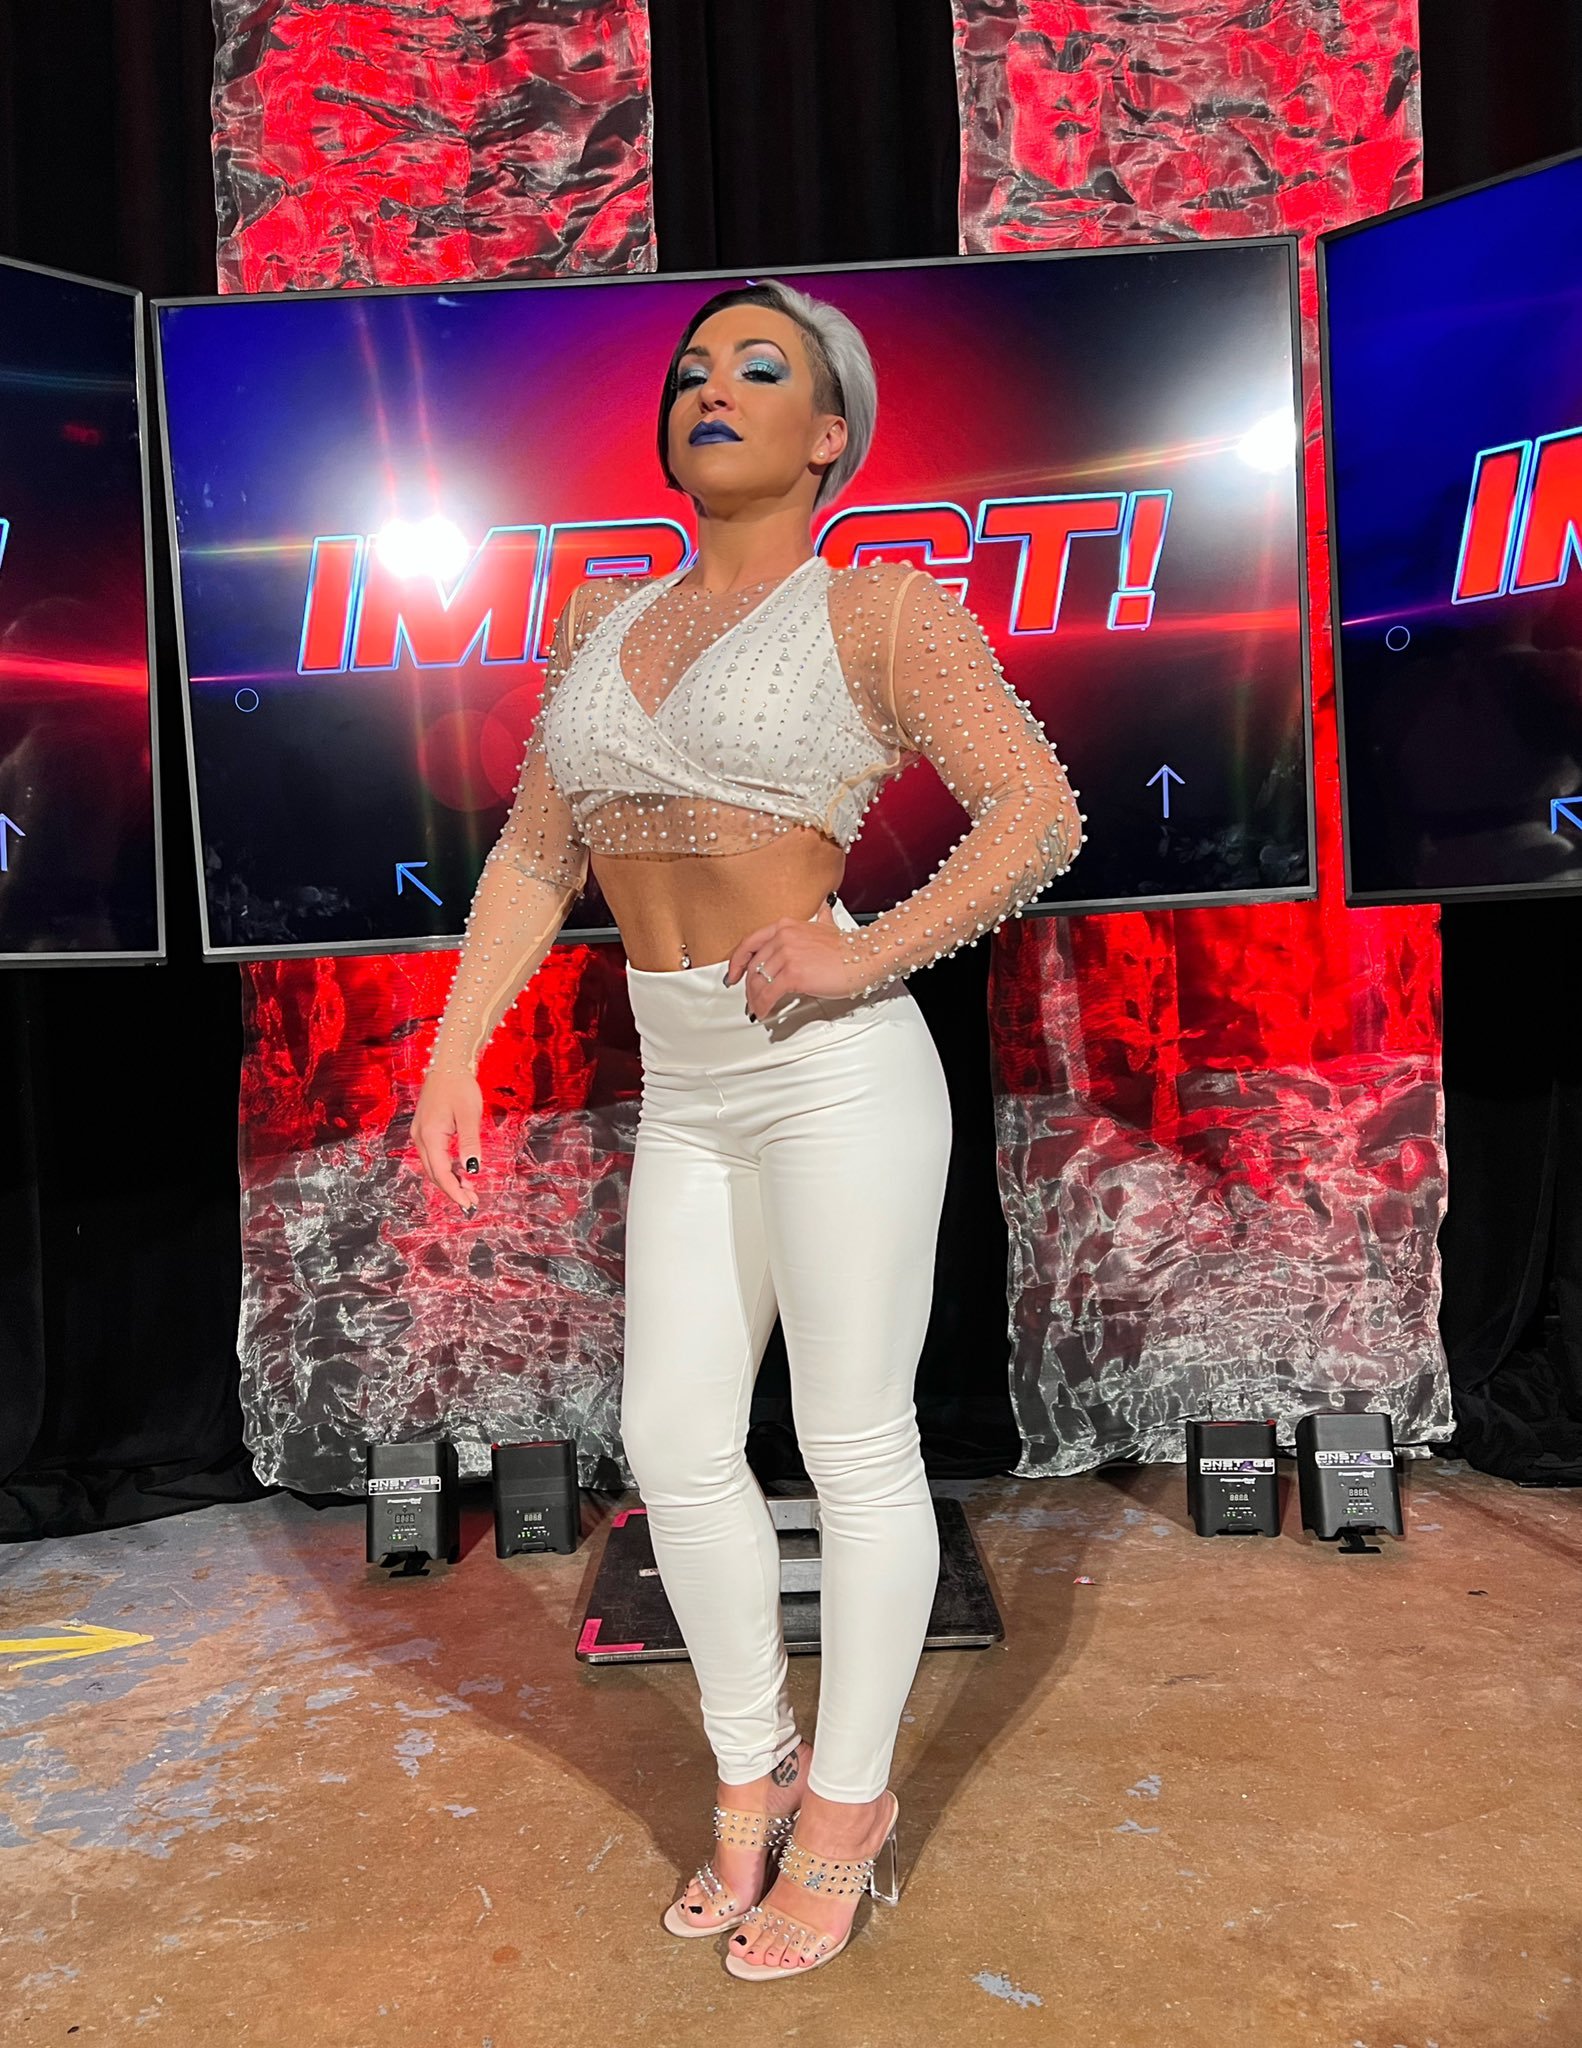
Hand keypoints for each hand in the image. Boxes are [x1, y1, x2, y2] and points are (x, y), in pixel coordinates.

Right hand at [412, 1068, 483, 1212]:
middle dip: (452, 1190)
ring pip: (432, 1166)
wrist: (447, 1066)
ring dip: (448, 1180)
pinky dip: (445, 1168)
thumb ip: (470, 1143)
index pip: (441, 1172)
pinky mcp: (424, 1130)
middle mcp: (420, 1137)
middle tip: (471, 1202)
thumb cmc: (460, 1087)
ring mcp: (420, 1134)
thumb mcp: (470, 1115)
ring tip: (468, 1190)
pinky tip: (459, 1172)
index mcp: (430, 1135)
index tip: (468, 1203)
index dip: (454, 1191)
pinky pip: (432, 1156)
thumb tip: (472, 1170)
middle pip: (434, 1173)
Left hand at [724, 899, 860, 1020]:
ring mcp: (787, 955)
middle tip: (751, 999)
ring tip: (758, 1009)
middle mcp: (783, 937)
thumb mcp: (828, 925)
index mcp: (786, 925)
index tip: (733, 974)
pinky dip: (763, 1006)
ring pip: (759, 982)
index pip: (750, 942)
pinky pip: (769, 994)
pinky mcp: (793, 975)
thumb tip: (822, 909)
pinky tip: (764, 1012)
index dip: (737, 961)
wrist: (865, 957)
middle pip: (754, 967)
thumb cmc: (849, 948)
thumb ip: (819, 918)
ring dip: (755, 1000)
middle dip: (749, 988)